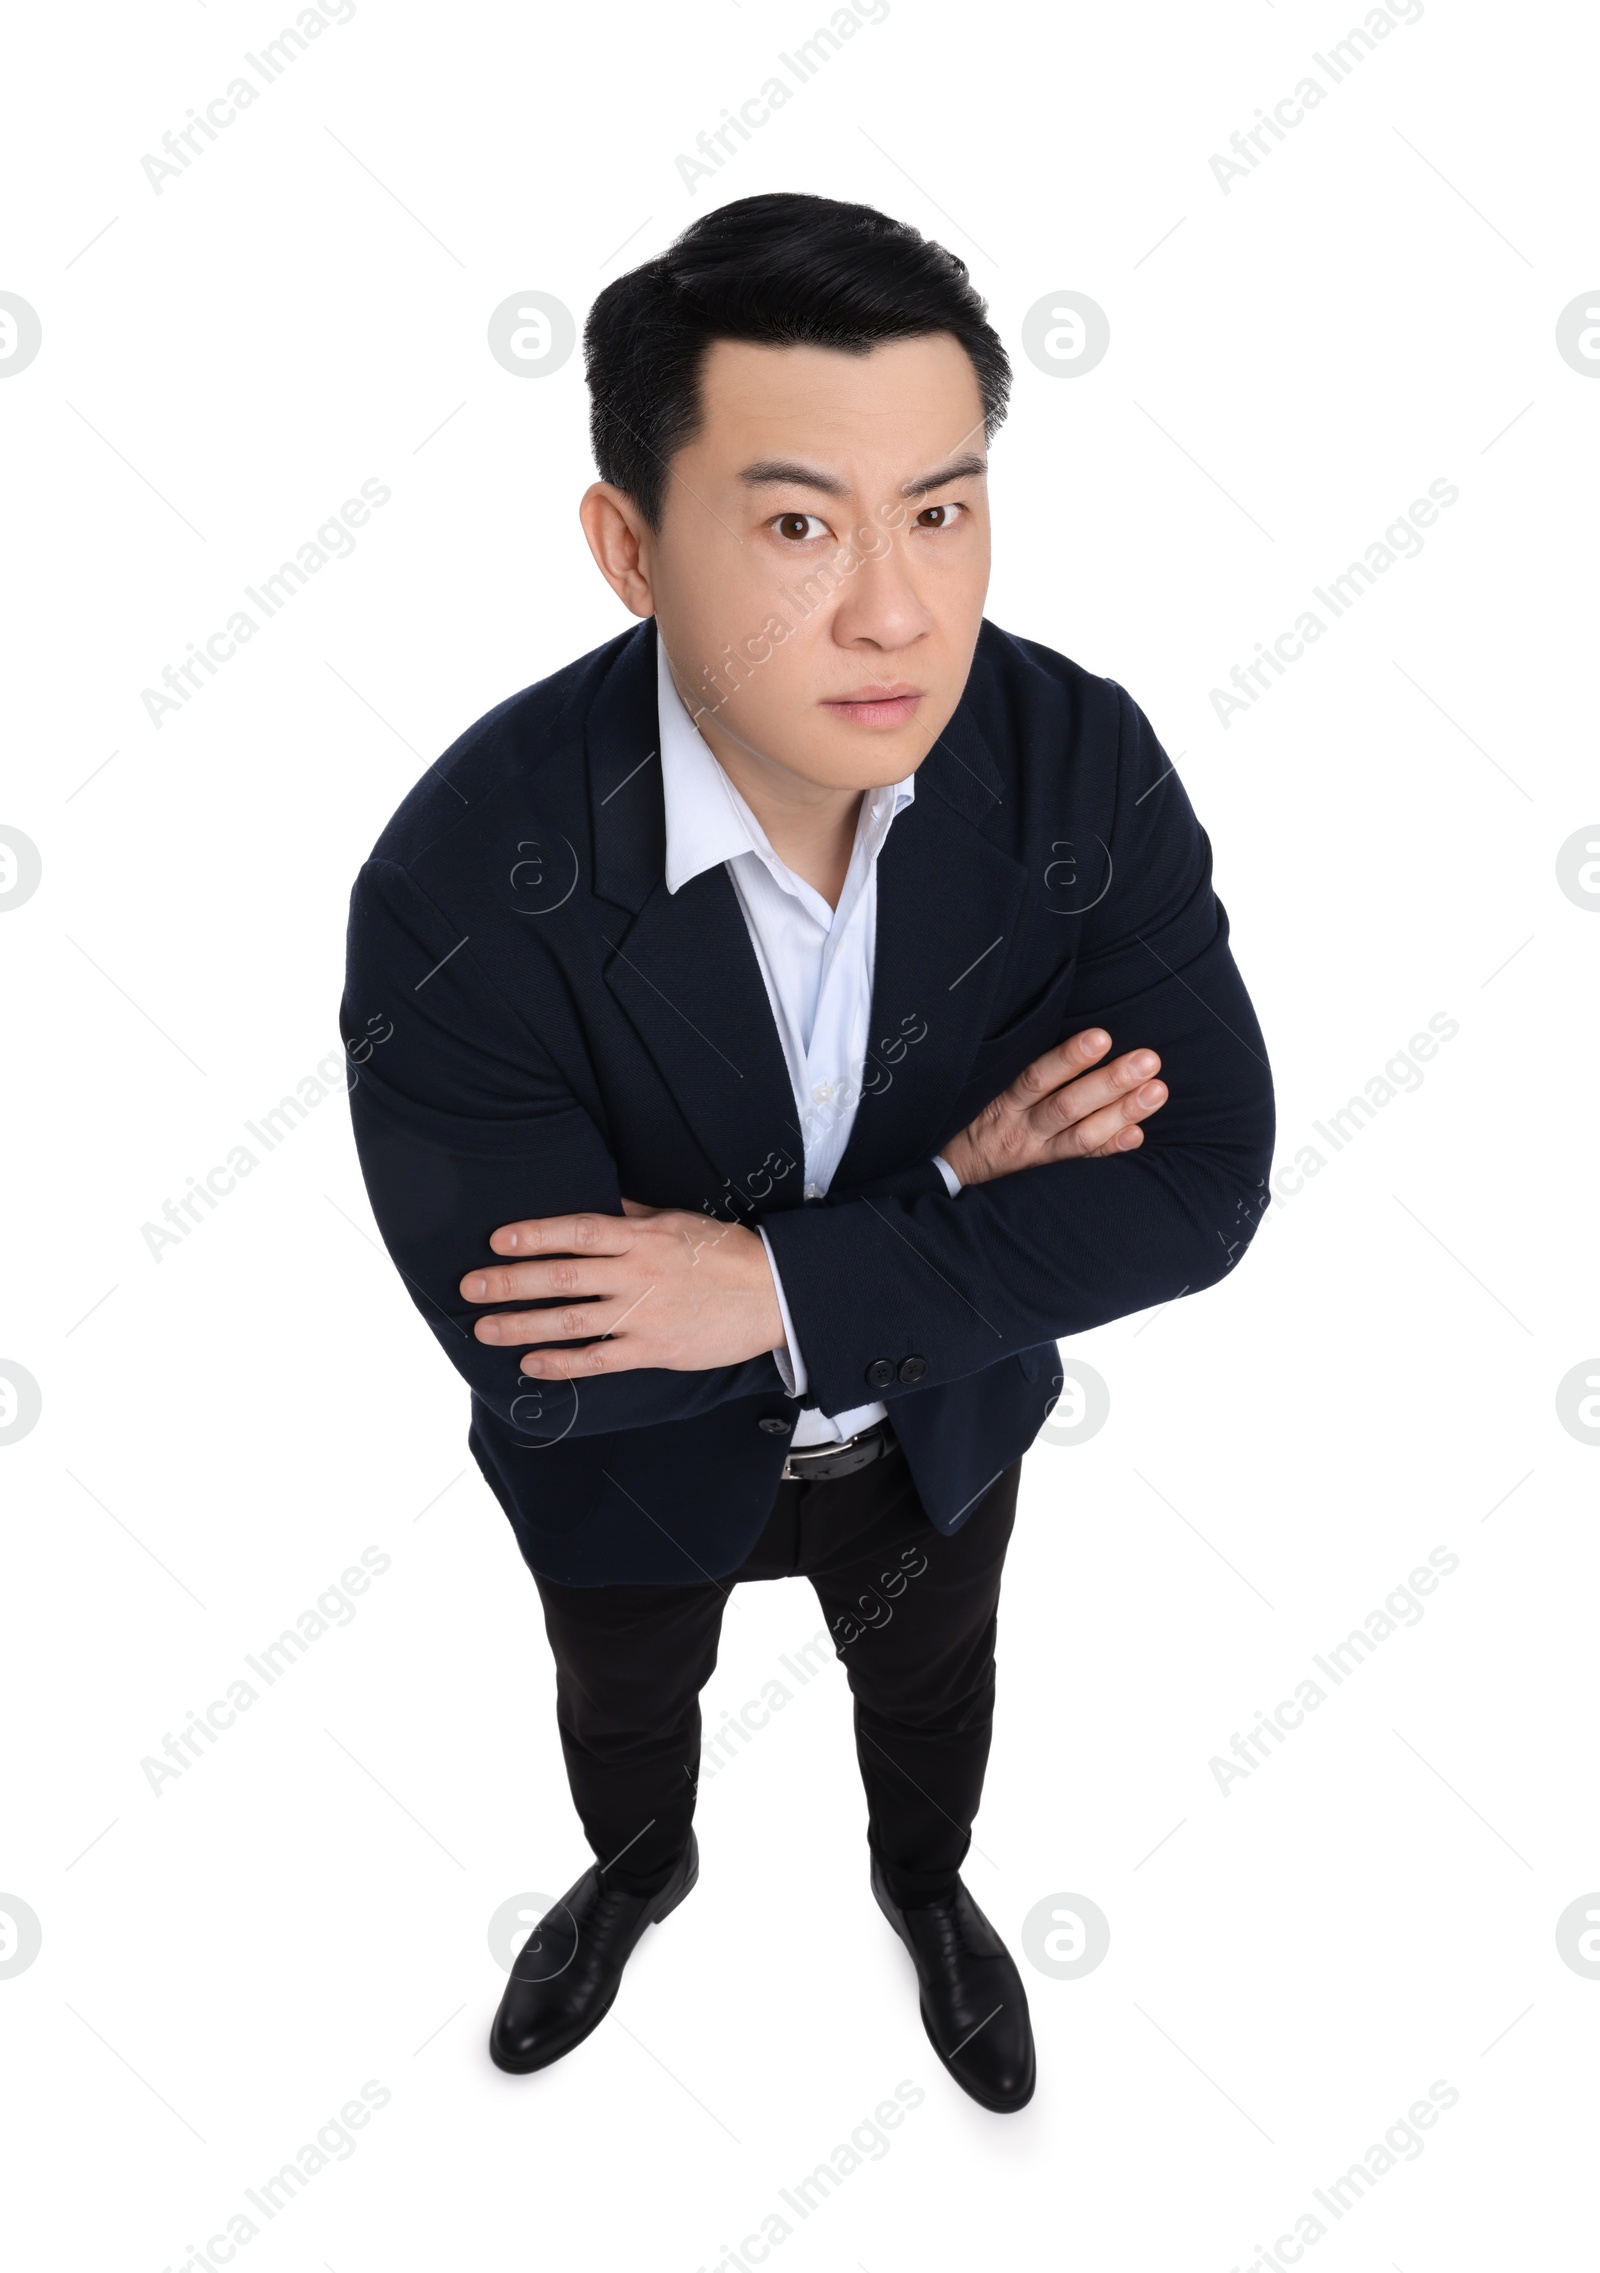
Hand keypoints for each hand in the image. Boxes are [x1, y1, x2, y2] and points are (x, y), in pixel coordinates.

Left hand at [459, 1199, 783, 1377]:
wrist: (773, 1294)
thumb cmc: (725, 1252)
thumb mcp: (678, 1219)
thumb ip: (634, 1214)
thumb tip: (600, 1200)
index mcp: (641, 1237)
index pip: (576, 1231)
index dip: (533, 1234)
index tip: (497, 1240)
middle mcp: (636, 1274)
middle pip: (561, 1276)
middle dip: (509, 1282)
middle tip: (468, 1287)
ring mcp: (644, 1315)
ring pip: (571, 1320)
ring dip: (522, 1324)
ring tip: (484, 1328)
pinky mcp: (654, 1350)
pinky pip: (598, 1359)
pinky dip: (561, 1362)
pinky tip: (530, 1363)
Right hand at [939, 1027, 1166, 1188]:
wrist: (956, 1169)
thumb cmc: (978, 1116)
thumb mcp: (986, 1088)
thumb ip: (1024, 1072)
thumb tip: (1072, 1037)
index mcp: (1005, 1101)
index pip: (1037, 1077)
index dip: (1069, 1059)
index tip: (1102, 1038)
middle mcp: (1022, 1128)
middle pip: (1067, 1106)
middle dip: (1110, 1083)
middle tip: (1147, 1061)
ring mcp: (1037, 1152)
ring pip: (1081, 1135)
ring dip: (1121, 1113)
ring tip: (1157, 1092)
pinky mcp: (1048, 1171)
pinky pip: (1082, 1161)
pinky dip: (1111, 1148)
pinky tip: (1138, 1135)